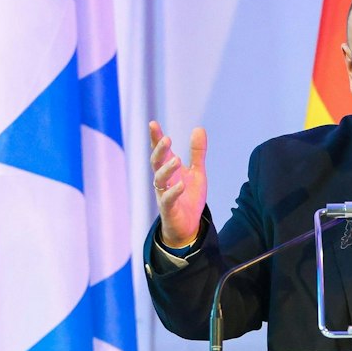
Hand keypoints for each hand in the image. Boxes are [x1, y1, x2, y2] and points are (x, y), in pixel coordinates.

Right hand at [148, 121, 207, 248]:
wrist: (188, 226)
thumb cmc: (189, 197)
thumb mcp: (197, 172)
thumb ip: (197, 153)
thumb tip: (198, 128)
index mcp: (169, 170)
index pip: (160, 151)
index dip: (155, 138)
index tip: (152, 124)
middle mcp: (163, 180)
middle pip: (156, 162)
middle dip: (159, 150)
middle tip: (167, 139)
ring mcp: (164, 194)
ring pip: (159, 179)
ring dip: (167, 168)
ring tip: (177, 159)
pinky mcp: (169, 209)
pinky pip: (168, 199)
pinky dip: (174, 191)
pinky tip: (181, 184)